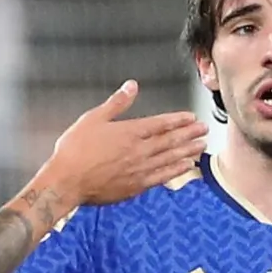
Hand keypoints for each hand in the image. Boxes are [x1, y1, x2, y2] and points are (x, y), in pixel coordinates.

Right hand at [43, 81, 208, 206]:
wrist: (67, 181)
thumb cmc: (75, 150)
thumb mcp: (93, 119)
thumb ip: (116, 103)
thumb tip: (132, 86)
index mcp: (129, 132)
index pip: (160, 124)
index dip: (178, 120)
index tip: (192, 117)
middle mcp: (139, 150)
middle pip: (170, 141)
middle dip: (189, 134)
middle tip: (204, 130)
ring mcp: (139, 169)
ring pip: (170, 158)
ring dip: (187, 151)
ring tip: (201, 146)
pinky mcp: (136, 186)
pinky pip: (162, 176)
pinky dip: (176, 170)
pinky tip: (185, 167)